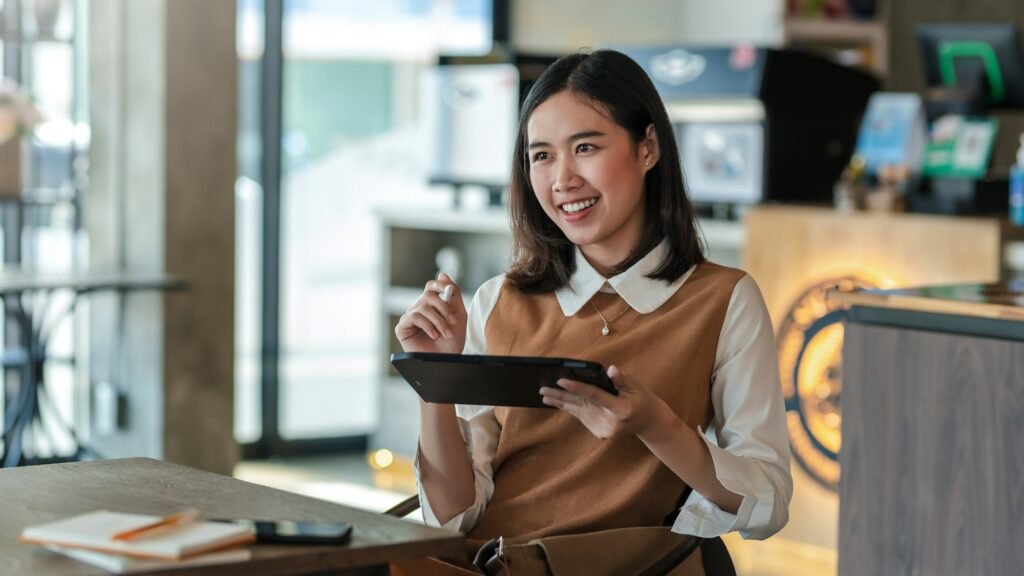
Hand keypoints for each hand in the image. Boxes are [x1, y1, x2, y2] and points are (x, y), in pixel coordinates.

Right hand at [395, 273, 467, 354]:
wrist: (446, 360)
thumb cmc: (452, 340)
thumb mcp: (459, 315)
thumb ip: (454, 294)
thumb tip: (442, 274)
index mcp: (433, 305)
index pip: (432, 286)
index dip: (439, 284)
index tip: (449, 290)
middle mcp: (419, 308)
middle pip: (428, 295)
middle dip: (443, 307)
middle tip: (453, 321)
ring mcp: (409, 318)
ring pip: (423, 307)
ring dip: (438, 321)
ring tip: (446, 334)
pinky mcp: (402, 328)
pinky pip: (414, 317)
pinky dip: (427, 325)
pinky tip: (434, 335)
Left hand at [539, 365, 667, 438]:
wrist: (650, 424)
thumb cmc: (644, 401)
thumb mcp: (637, 387)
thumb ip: (621, 380)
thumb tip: (610, 370)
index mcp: (621, 409)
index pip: (595, 396)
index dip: (577, 387)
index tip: (561, 380)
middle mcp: (610, 422)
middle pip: (581, 405)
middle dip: (561, 396)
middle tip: (543, 390)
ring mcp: (604, 429)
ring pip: (578, 412)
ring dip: (561, 403)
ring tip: (545, 396)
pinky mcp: (600, 432)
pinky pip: (582, 417)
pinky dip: (570, 408)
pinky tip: (558, 402)